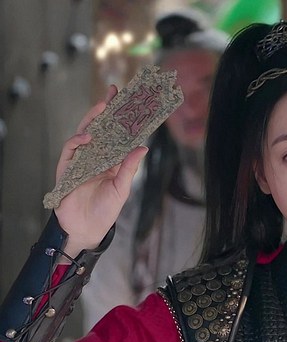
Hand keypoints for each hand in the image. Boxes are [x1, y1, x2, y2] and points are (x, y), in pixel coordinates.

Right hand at [54, 85, 147, 258]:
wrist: (86, 228)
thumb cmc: (105, 210)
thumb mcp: (121, 188)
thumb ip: (128, 168)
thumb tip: (142, 147)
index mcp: (111, 160)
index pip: (116, 135)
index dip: (121, 119)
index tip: (130, 102)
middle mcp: (95, 157)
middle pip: (100, 129)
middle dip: (105, 110)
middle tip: (113, 92)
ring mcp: (80, 160)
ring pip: (84, 134)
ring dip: (92, 120)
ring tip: (101, 107)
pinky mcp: (67, 168)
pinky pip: (70, 149)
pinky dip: (78, 141)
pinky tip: (87, 136)